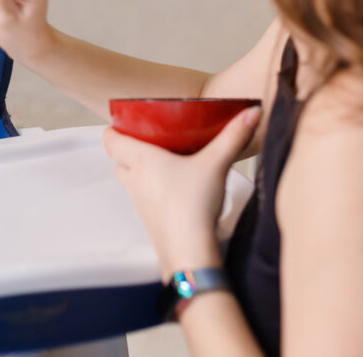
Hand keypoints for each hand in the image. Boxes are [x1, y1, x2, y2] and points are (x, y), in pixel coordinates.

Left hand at [102, 105, 260, 279]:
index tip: (125, 123)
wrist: (189, 250)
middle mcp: (135, 180)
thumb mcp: (216, 164)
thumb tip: (252, 112)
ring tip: (166, 165)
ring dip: (141, 173)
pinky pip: (145, 201)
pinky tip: (177, 193)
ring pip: (131, 182)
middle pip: (119, 161)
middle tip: (151, 141)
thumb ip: (233, 137)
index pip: (110, 140)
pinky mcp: (149, 221)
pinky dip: (154, 194)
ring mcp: (140, 203)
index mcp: (141, 160)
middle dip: (129, 151)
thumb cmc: (193, 204)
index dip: (114, 130)